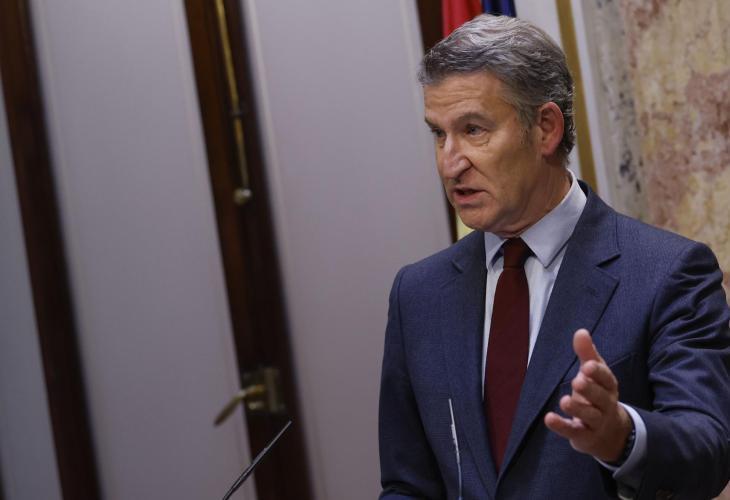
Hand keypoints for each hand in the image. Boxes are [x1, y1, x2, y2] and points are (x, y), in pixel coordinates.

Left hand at [544, 329, 631, 462]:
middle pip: (601, 398)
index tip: (588, 365)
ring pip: (590, 416)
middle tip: (577, 381)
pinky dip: (561, 426)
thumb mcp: (594, 374)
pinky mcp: (584, 436)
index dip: (598, 373)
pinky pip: (574, 431)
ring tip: (564, 400)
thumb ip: (587, 354)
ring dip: (577, 408)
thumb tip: (581, 331)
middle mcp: (606, 405)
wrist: (609, 433)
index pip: (607, 379)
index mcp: (609, 387)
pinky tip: (549, 418)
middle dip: (590, 390)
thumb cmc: (598, 395)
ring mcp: (597, 422)